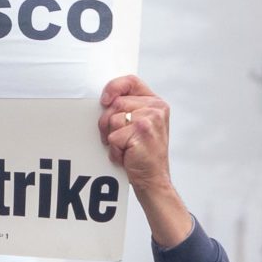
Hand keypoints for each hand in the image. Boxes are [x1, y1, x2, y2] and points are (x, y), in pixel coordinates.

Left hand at [98, 76, 192, 248]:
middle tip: (119, 138)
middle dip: (108, 122)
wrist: (154, 180)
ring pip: (112, 119)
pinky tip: (127, 156)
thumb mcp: (142, 126)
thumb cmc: (143, 154)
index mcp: (156, 103)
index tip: (105, 100)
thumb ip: (130, 109)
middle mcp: (156, 109)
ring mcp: (149, 120)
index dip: (114, 87)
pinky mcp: (140, 133)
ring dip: (112, 138)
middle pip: (116, 102)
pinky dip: (115, 150)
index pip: (131, 81)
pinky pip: (113, 136)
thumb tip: (105, 101)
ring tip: (126, 148)